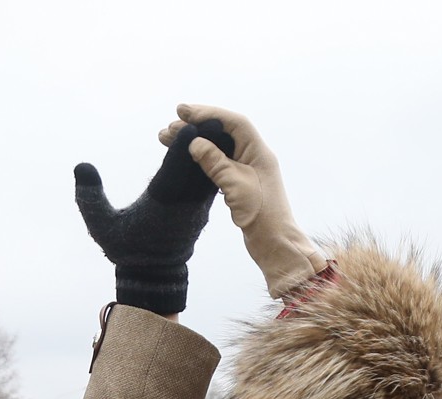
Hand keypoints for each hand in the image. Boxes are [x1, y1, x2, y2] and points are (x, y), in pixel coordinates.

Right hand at [75, 119, 236, 314]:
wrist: (153, 275)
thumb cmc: (125, 249)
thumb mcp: (101, 225)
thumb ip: (89, 197)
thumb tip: (82, 167)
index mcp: (162, 206)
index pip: (176, 173)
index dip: (184, 149)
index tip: (190, 127)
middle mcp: (184, 205)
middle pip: (199, 167)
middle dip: (205, 141)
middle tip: (208, 116)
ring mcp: (196, 207)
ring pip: (209, 172)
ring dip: (210, 148)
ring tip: (211, 123)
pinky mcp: (201, 207)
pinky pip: (209, 179)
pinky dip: (210, 160)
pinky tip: (209, 142)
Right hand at [161, 104, 327, 297]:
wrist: (274, 244)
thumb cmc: (262, 215)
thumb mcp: (236, 185)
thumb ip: (215, 162)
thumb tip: (195, 143)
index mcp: (259, 152)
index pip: (233, 123)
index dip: (208, 113)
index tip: (183, 111)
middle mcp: (254, 156)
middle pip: (222, 132)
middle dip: (196, 127)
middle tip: (169, 127)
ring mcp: (246, 169)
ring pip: (217, 147)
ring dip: (194, 142)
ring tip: (167, 140)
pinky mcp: (239, 183)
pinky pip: (217, 162)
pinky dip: (199, 157)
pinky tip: (183, 157)